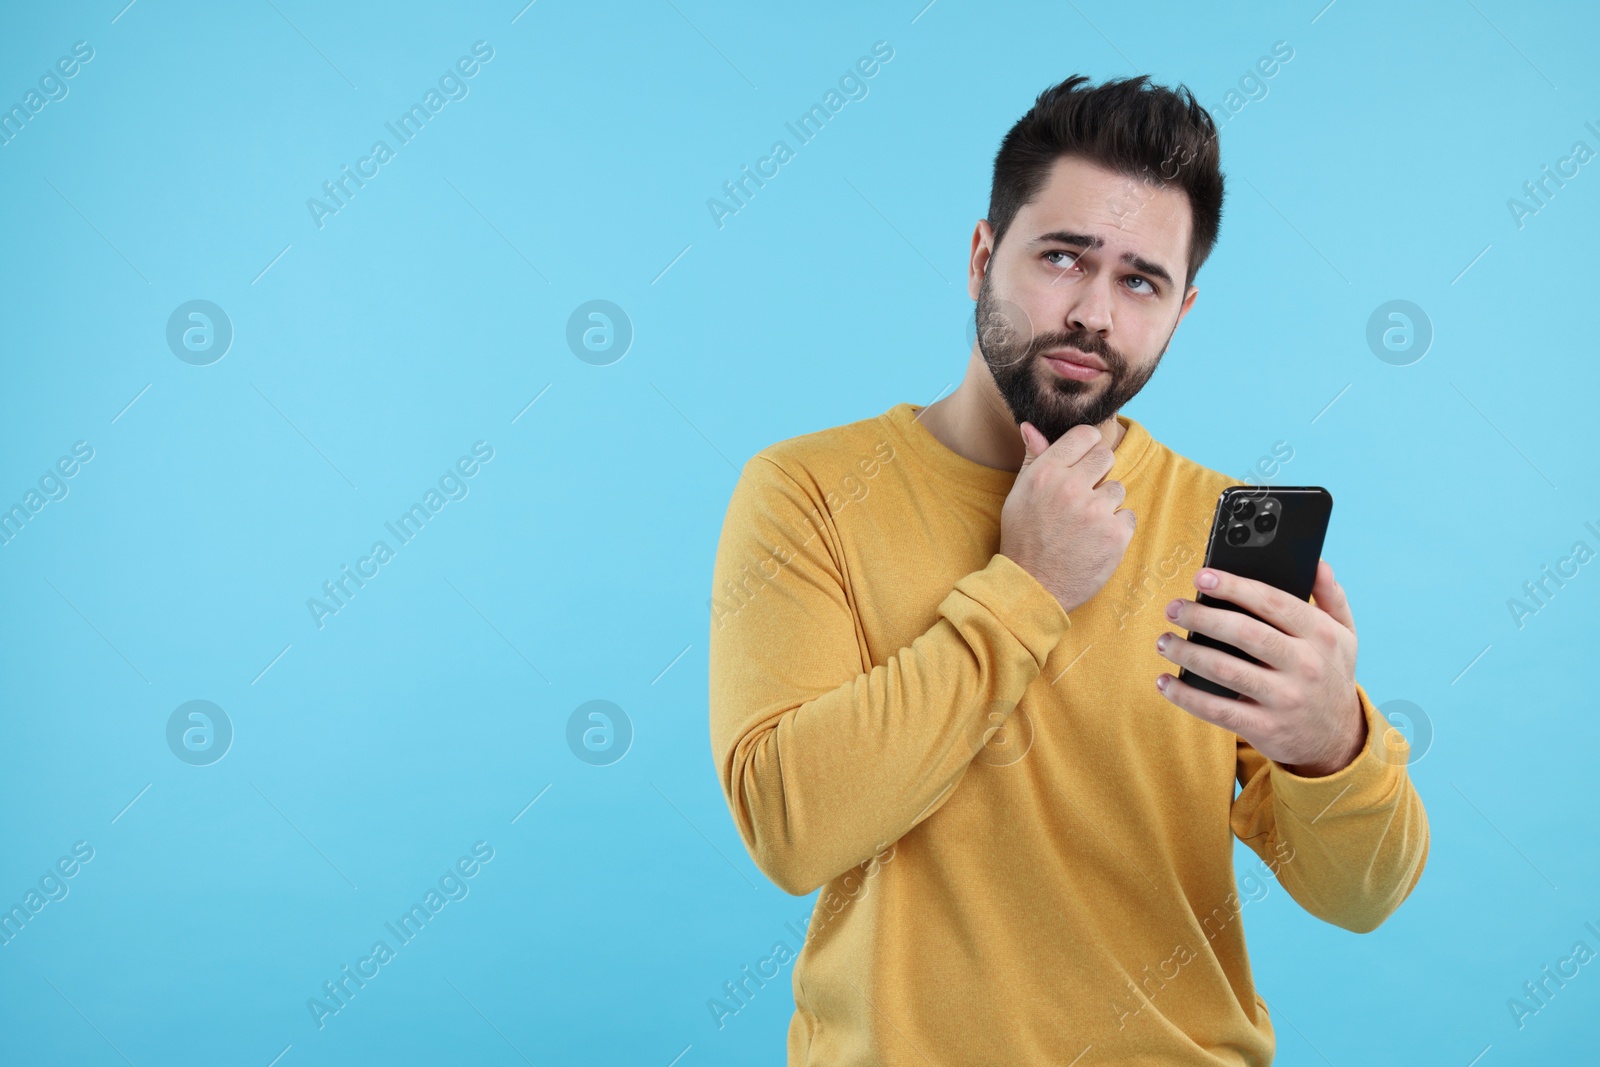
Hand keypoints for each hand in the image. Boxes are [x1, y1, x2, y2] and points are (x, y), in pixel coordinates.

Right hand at [1000, 421, 1135, 615]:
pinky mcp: (1115, 535)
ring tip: (1084, 525)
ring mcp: (1095, 511)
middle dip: (1098, 473)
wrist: (1032, 588)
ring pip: (1117, 489)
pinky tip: (1095, 541)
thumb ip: (1033, 458)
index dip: (1087, 447)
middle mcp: (1071, 487)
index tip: (1083, 462)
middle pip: (1106, 456)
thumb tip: (1031, 425)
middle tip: (1084, 496)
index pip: (1085, 435)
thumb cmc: (1023, 539)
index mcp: (1046, 472)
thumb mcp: (1019, 494)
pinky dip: (1115, 529)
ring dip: (1106, 504)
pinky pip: (1128, 516)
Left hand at [1153, 559, 1365, 776]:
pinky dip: (1186, 696)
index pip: (1272, 602)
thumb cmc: (1331, 675)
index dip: (1233, 587)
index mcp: (1321, 636)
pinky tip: (1165, 682)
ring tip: (1164, 641)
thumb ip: (1330, 597)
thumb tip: (1317, 563)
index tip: (1201, 577)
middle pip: (1244, 633)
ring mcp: (1285, 699)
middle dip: (1202, 618)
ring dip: (1187, 653)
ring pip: (1225, 670)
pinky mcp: (1265, 728)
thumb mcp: (1344, 635)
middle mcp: (1305, 666)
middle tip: (1174, 609)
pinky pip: (1217, 710)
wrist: (1339, 740)